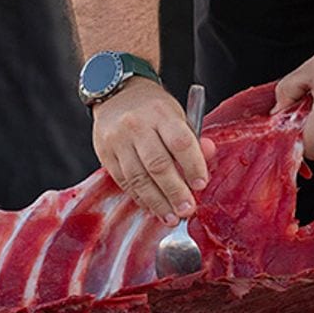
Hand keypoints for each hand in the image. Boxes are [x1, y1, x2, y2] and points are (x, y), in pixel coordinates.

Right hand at [92, 78, 215, 224]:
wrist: (118, 94)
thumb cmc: (154, 108)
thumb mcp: (177, 114)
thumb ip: (192, 137)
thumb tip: (208, 157)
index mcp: (161, 113)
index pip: (180, 142)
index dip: (193, 165)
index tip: (201, 184)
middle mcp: (137, 127)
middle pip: (158, 164)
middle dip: (175, 191)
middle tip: (188, 209)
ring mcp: (118, 142)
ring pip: (138, 178)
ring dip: (157, 202)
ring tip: (172, 218)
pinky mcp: (105, 155)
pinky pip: (124, 182)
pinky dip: (140, 198)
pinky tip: (153, 208)